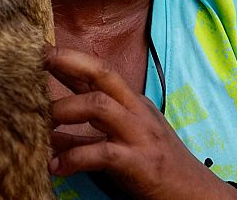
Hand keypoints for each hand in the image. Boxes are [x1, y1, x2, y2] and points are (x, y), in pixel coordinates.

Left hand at [46, 46, 235, 199]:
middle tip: (39, 61)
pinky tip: (56, 166)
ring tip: (41, 124)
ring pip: (100, 105)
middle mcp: (137, 111)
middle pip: (103, 73)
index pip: (100, 72)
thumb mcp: (122, 144)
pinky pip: (102, 153)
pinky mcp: (139, 162)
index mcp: (133, 104)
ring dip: (66, 110)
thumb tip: (49, 135)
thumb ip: (86, 137)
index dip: (71, 59)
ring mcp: (140, 134)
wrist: (197, 194)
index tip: (42, 52)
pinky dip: (74, 158)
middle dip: (70, 62)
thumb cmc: (157, 167)